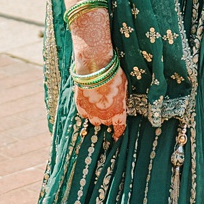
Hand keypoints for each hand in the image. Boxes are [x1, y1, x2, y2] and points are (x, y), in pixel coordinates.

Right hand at [70, 19, 127, 137]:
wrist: (94, 67)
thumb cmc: (112, 75)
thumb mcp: (123, 87)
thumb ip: (122, 99)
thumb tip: (120, 103)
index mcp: (117, 112)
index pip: (119, 128)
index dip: (118, 132)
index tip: (116, 136)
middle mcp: (104, 116)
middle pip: (106, 123)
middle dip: (108, 119)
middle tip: (107, 109)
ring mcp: (90, 112)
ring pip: (94, 120)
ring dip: (97, 116)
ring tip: (97, 106)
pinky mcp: (80, 106)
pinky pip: (84, 114)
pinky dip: (87, 110)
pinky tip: (89, 103)